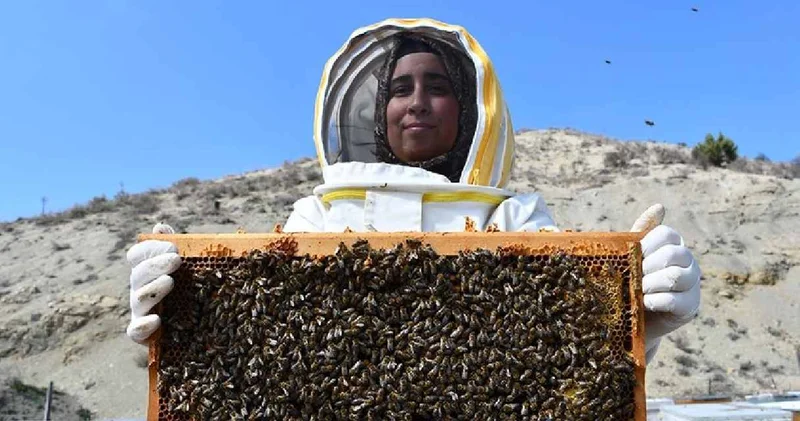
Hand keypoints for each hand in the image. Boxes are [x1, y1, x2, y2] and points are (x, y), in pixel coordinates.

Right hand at [126, 222, 181, 344]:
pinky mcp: (144, 335)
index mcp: (147, 272)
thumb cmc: (190, 292)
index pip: (137, 255)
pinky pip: (135, 331)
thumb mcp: (188, 268)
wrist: (198, 329)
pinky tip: (157, 320)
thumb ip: (175, 247)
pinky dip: (143, 325)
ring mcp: (140, 313)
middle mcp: (140, 290)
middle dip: (155, 265)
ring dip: (152, 289)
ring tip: (170, 282)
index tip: (171, 245)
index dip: (150, 248)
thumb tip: (160, 226)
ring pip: (138, 300)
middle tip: (176, 259)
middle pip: (138, 274)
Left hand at [631, 205, 701, 362]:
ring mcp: (692, 284)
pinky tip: (645, 303)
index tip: (631, 257)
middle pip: (673, 254)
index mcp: (673, 245)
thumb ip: (641, 232)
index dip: (646, 245)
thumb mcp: (631, 255)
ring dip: (651, 284)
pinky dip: (657, 301)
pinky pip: (676, 300)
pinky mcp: (691, 306)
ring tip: (637, 290)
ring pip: (676, 276)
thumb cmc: (629, 281)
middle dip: (648, 266)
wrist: (630, 318)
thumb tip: (660, 207)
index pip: (666, 234)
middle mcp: (688, 261)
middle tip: (633, 277)